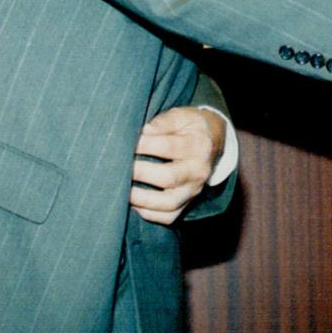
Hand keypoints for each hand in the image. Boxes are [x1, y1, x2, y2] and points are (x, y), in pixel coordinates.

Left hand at [130, 106, 225, 224]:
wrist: (213, 141)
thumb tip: (143, 132)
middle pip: (168, 178)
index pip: (168, 147)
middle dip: (139, 173)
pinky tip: (135, 204)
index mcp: (198, 145)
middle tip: (118, 167)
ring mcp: (194, 189)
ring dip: (142, 199)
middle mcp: (199, 170)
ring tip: (122, 190)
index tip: (126, 143)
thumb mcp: (182, 116)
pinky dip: (149, 214)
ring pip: (168, 203)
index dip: (144, 145)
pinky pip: (169, 216)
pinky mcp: (188, 202)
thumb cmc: (190, 127)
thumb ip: (163, 122)